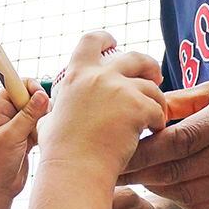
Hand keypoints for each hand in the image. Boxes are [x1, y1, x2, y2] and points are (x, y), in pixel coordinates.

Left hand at [0, 86, 49, 201]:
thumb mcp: (11, 137)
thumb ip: (28, 115)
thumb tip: (42, 95)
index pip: (13, 86)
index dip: (28, 87)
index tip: (40, 97)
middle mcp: (6, 118)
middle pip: (28, 98)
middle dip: (39, 105)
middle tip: (43, 119)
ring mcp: (16, 129)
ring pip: (35, 114)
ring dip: (42, 121)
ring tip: (40, 134)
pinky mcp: (25, 141)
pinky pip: (38, 128)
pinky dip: (43, 132)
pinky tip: (42, 142)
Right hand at [37, 31, 167, 173]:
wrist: (76, 169)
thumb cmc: (60, 151)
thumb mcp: (50, 118)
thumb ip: (57, 105)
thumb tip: (50, 104)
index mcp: (76, 74)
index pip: (91, 40)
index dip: (105, 39)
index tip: (114, 42)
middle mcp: (98, 76)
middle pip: (134, 57)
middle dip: (148, 65)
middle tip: (154, 76)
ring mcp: (120, 90)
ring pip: (151, 87)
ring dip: (156, 101)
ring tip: (154, 118)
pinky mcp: (138, 107)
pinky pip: (157, 109)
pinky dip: (158, 121)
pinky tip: (153, 132)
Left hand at [118, 75, 208, 208]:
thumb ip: (186, 101)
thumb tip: (147, 108)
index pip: (181, 140)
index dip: (146, 150)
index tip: (118, 150)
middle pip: (180, 170)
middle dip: (141, 173)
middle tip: (111, 170)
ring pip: (190, 193)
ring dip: (157, 188)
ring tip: (135, 178)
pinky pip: (207, 206)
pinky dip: (180, 200)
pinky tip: (165, 188)